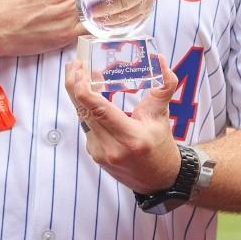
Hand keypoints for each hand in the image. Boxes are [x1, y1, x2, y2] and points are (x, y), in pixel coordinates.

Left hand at [64, 55, 181, 193]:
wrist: (158, 180)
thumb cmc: (161, 146)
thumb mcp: (163, 115)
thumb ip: (165, 85)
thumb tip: (161, 59)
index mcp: (131, 137)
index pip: (98, 111)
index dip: (83, 89)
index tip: (80, 69)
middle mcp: (112, 147)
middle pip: (83, 111)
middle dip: (75, 85)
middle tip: (76, 64)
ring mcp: (100, 153)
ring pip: (82, 117)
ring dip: (78, 95)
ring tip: (80, 74)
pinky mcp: (94, 154)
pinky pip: (86, 126)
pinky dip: (86, 109)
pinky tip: (89, 96)